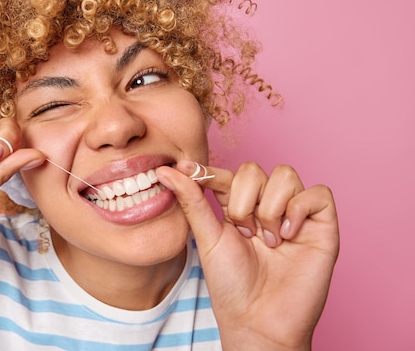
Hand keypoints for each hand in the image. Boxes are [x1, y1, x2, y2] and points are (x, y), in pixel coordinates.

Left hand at [156, 161, 338, 349]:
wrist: (258, 320)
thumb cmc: (231, 285)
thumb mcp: (207, 237)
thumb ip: (191, 201)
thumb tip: (165, 171)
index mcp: (238, 207)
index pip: (226, 175)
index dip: (208, 172)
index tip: (184, 169)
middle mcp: (267, 206)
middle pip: (254, 170)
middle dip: (243, 201)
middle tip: (245, 234)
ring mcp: (295, 214)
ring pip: (285, 175)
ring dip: (270, 207)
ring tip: (268, 240)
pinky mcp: (322, 226)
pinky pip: (318, 193)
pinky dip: (299, 209)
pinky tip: (288, 235)